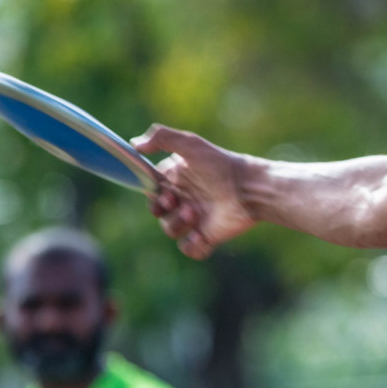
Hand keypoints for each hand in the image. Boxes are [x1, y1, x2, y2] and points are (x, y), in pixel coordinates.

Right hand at [132, 124, 256, 259]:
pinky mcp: (209, 236)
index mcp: (178, 180)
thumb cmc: (221, 164)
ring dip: (177, 224)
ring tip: (195, 213)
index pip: (152, 191)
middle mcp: (185, 200)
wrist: (251, 187)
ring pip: (170, 230)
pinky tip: (200, 236)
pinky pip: (190, 249)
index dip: (152, 194)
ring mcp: (196, 219)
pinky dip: (192, 246)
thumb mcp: (191, 144)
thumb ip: (161, 138)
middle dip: (162, 210)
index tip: (164, 190)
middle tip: (176, 202)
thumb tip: (135, 145)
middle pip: (158, 213)